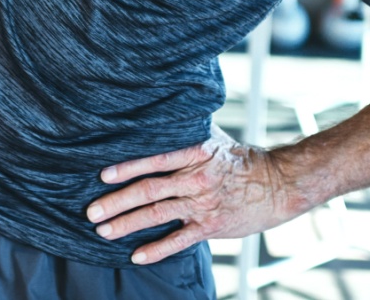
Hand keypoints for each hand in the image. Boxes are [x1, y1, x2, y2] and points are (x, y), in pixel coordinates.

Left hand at [85, 124, 299, 264]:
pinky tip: (136, 255)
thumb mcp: (214, 139)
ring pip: (158, 215)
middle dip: (117, 202)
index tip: (102, 176)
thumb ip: (186, 131)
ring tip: (102, 231)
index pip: (155, 161)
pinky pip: (180, 240)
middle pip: (150, 191)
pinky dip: (157, 249)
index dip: (127, 168)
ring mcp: (203, 205)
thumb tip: (156, 113)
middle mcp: (196, 179)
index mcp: (195, 154)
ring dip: (127, 224)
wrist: (278, 185)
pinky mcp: (212, 227)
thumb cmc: (240, 159)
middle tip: (91, 211)